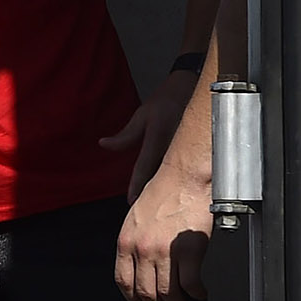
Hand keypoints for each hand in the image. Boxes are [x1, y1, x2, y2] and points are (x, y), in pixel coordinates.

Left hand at [101, 67, 199, 197]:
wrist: (196, 87)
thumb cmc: (168, 99)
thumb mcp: (142, 114)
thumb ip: (125, 135)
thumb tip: (104, 144)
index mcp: (158, 138)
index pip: (144, 167)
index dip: (136, 185)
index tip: (131, 201)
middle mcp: (174, 146)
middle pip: (160, 176)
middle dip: (151, 193)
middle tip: (142, 212)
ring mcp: (187, 149)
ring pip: (174, 174)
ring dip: (165, 188)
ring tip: (157, 207)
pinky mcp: (196, 150)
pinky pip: (184, 168)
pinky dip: (177, 179)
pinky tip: (174, 191)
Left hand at [117, 156, 212, 300]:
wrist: (185, 176)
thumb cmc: (163, 192)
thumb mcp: (134, 217)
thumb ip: (132, 240)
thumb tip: (135, 262)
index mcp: (125, 242)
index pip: (124, 282)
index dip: (134, 299)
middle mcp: (142, 249)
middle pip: (146, 292)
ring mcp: (165, 251)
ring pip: (168, 292)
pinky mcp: (190, 250)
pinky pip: (190, 283)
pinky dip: (195, 294)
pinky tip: (199, 294)